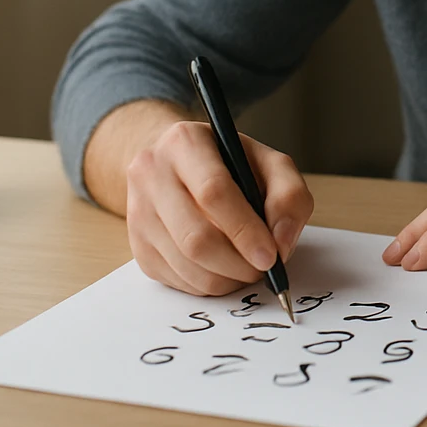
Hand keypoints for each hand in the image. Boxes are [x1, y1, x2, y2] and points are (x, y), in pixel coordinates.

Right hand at [125, 120, 313, 295]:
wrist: (178, 166)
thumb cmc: (229, 165)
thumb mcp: (269, 163)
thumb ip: (289, 196)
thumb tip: (282, 242)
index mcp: (185, 142)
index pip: (213, 192)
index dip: (245, 230)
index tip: (270, 256)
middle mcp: (151, 173)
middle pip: (194, 236)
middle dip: (237, 263)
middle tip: (263, 270)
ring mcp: (138, 211)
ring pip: (185, 264)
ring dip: (226, 279)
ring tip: (248, 268)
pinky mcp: (137, 245)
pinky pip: (176, 280)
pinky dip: (208, 284)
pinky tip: (224, 269)